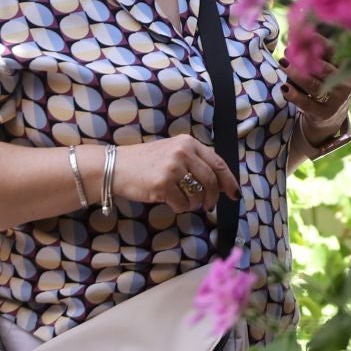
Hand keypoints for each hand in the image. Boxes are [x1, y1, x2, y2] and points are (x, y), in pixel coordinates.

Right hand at [110, 135, 239, 214]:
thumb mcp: (172, 152)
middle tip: (209, 206)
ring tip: (187, 203)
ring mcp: (172, 168)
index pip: (217, 163)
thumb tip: (218, 182)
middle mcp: (183, 152)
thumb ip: (194, 161)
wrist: (115, 167)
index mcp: (188, 143)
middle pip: (211, 181)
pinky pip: (182, 204)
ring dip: (195, 204)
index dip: (229, 181)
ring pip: (198, 194)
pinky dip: (180, 208)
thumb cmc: (145, 162)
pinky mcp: (162, 185)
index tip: (235, 194)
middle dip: (213, 197)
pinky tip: (172, 203)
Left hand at [286, 31, 350, 132]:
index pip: (334, 50)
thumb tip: (298, 28)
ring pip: (314, 85)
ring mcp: (337, 99)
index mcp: (348, 65)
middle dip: (305, 57)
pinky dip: (294, 96)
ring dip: (296, 74)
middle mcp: (346, 82)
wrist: (332, 114)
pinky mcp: (324, 113)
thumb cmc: (327, 80)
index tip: (303, 33)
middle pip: (324, 68)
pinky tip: (284, 88)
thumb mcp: (329, 64)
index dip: (318, 40)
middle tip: (288, 49)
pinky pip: (307, 104)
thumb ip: (318, 49)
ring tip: (283, 63)